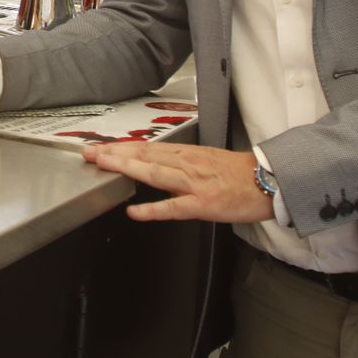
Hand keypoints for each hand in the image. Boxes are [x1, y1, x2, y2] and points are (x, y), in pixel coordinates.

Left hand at [80, 142, 272, 223]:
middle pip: (145, 156)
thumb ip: (180, 162)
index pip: (147, 149)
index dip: (121, 147)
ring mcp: (194, 184)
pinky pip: (173, 207)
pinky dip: (153, 209)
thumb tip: (155, 164)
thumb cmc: (239, 173)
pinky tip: (134, 212)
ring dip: (126, 167)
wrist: (268, 181)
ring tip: (103, 165)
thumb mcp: (207, 159)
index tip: (100, 146)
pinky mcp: (202, 204)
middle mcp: (187, 164)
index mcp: (187, 154)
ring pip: (154, 173)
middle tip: (89, 152)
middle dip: (114, 153)